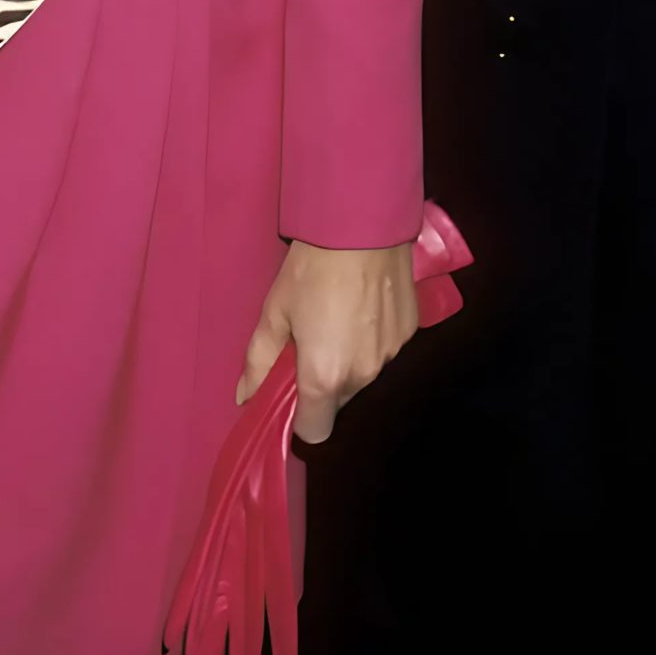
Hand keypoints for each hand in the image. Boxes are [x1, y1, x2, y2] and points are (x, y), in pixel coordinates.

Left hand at [237, 240, 417, 444]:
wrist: (362, 223)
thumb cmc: (310, 268)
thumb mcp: (274, 311)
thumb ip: (258, 361)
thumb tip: (245, 396)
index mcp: (324, 377)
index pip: (315, 431)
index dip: (300, 416)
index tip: (291, 387)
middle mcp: (363, 375)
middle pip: (339, 401)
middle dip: (324, 382)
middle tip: (312, 339)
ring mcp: (391, 354)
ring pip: (364, 374)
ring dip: (350, 359)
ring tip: (339, 316)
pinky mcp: (410, 331)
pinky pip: (385, 349)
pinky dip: (373, 338)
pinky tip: (364, 304)